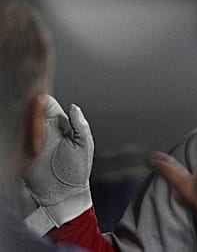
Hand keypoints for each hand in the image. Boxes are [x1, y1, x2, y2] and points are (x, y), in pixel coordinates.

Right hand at [22, 96, 93, 234]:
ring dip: (19, 120)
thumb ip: (80, 126)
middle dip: (28, 108)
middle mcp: (43, 130)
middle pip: (31, 111)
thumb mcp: (84, 147)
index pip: (48, 105)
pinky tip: (15, 134)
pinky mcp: (20, 152)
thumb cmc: (77, 170)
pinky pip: (14, 140)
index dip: (43, 101)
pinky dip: (13, 135)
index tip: (39, 100)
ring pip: (21, 123)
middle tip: (27, 109)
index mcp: (59, 125)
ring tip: (22, 122)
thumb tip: (74, 107)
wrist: (63, 195)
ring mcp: (30, 140)